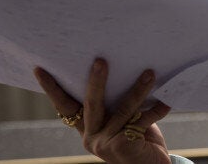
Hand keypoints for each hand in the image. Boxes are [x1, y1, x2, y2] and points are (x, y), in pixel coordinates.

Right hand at [34, 58, 171, 163]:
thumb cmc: (140, 141)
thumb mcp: (124, 122)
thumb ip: (118, 106)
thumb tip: (127, 70)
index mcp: (87, 128)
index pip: (65, 106)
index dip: (52, 88)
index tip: (39, 69)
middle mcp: (92, 137)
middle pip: (91, 103)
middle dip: (97, 80)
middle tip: (101, 60)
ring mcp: (106, 144)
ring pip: (122, 110)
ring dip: (138, 90)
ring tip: (149, 73)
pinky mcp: (123, 147)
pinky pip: (141, 122)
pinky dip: (157, 110)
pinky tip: (167, 102)